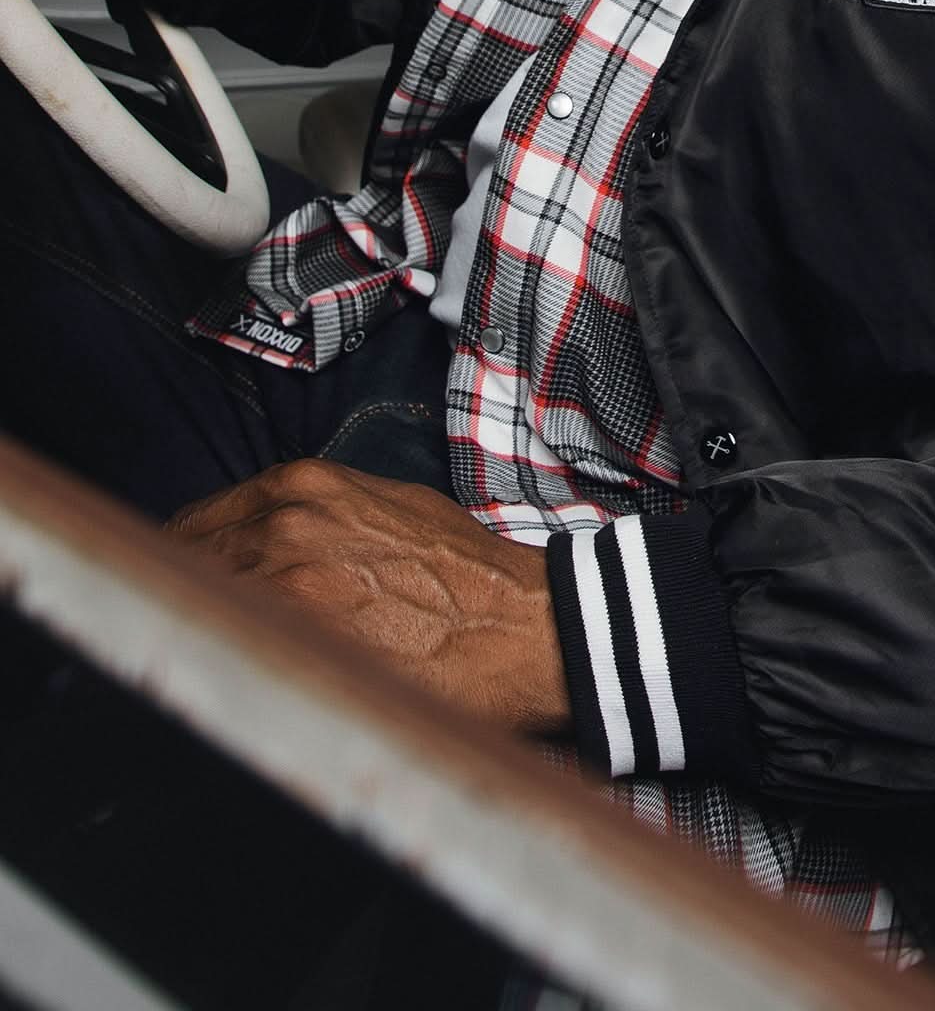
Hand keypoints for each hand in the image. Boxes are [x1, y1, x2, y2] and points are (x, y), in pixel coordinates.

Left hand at [169, 459, 569, 734]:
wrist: (523, 624)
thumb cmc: (462, 574)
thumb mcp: (384, 507)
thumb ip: (313, 516)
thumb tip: (258, 544)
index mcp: (303, 488)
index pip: (192, 526)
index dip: (183, 564)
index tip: (181, 589)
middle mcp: (284, 527)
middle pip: (183, 569)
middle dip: (187, 600)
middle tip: (202, 632)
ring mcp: (286, 587)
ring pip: (198, 611)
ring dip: (205, 634)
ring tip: (232, 657)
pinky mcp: (301, 645)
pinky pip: (231, 655)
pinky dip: (229, 666)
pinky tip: (252, 677)